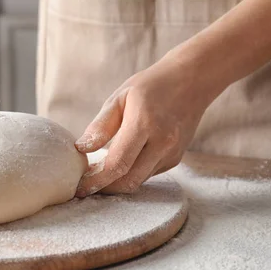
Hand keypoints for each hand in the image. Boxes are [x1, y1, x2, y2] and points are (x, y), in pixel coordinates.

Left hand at [74, 57, 215, 196]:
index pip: (117, 164)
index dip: (96, 180)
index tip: (79, 187)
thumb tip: (81, 149)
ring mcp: (172, 153)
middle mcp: (162, 143)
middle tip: (83, 187)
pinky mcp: (175, 159)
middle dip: (104, 188)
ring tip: (96, 175)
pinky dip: (131, 173)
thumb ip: (100, 125)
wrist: (191, 81)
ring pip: (138, 181)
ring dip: (116, 182)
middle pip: (129, 181)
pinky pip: (148, 173)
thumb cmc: (150, 86)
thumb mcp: (119, 97)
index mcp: (144, 124)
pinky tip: (121, 162)